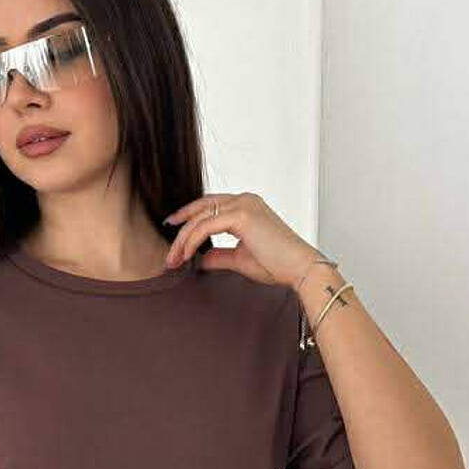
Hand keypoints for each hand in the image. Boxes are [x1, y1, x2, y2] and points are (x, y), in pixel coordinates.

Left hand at [162, 192, 320, 292]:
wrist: (300, 268)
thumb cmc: (278, 264)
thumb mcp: (240, 258)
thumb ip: (220, 256)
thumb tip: (202, 259)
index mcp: (246, 205)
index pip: (209, 206)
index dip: (189, 217)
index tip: (173, 232)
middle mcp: (244, 199)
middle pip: (201, 209)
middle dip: (181, 230)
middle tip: (168, 252)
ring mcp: (243, 204)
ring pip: (200, 218)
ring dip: (183, 240)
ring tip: (174, 260)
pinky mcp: (241, 215)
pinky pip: (206, 227)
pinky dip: (192, 241)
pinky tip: (185, 256)